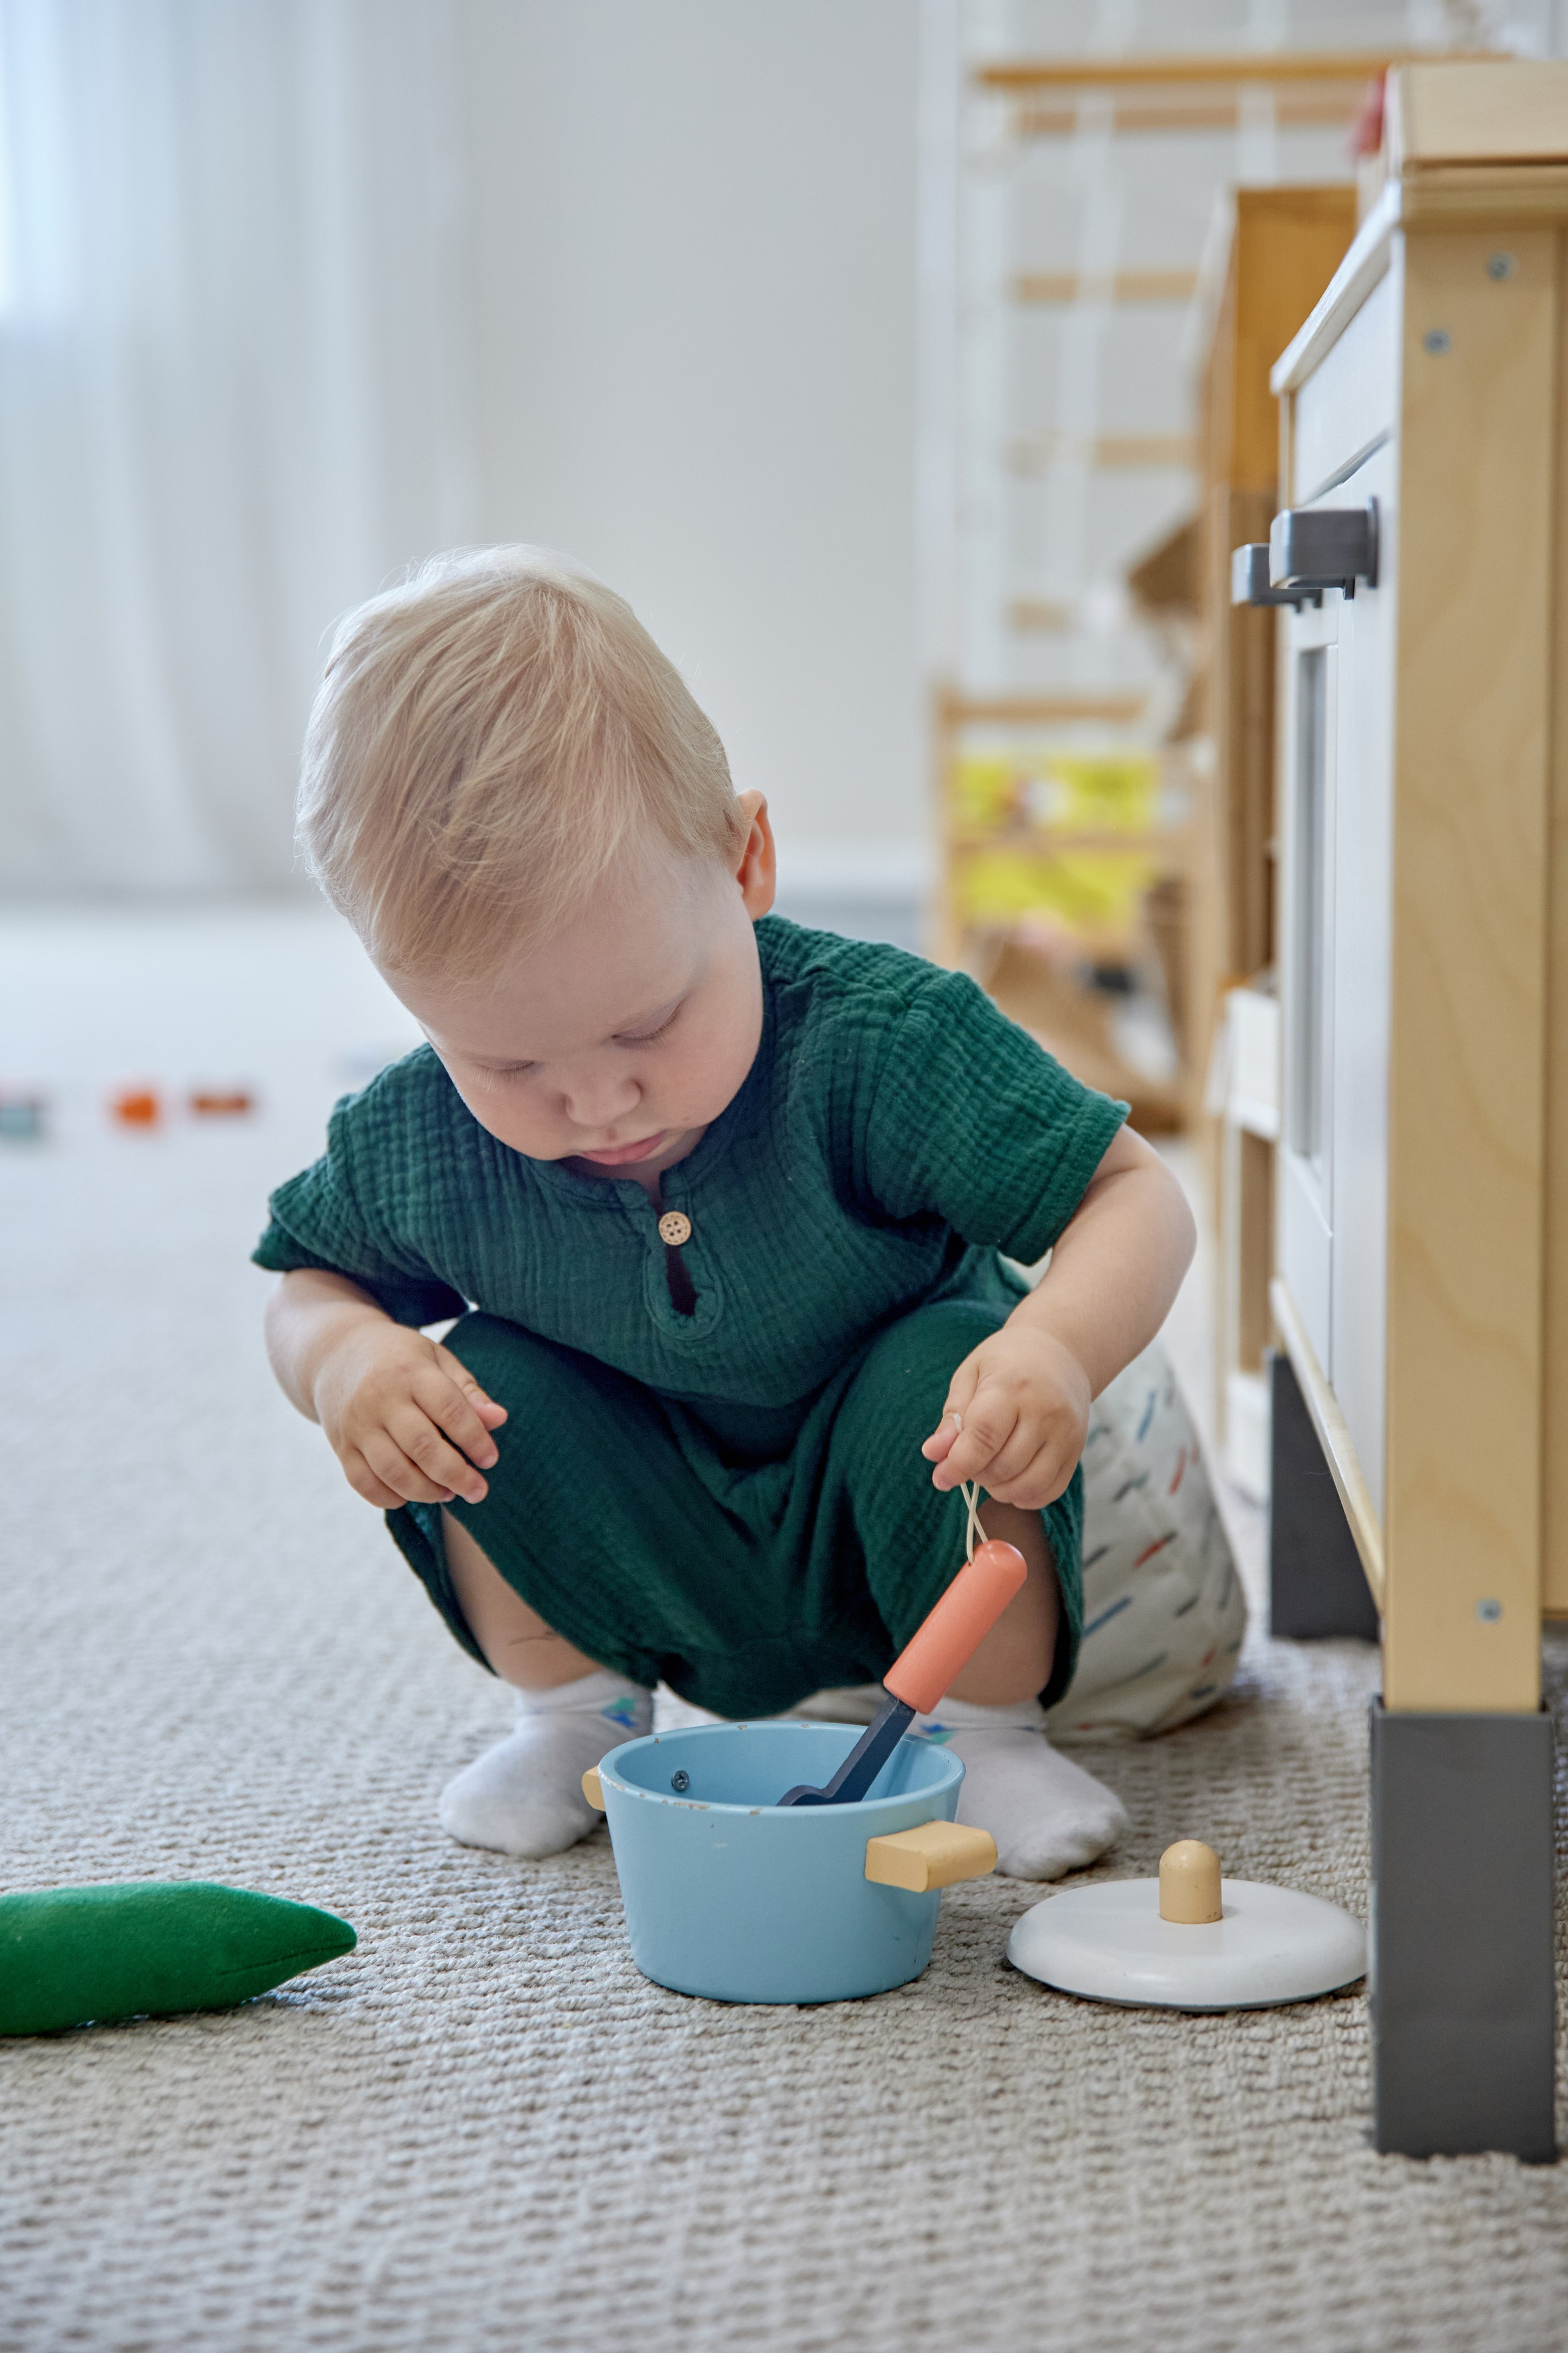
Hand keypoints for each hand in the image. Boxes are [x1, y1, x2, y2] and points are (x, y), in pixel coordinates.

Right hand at [310, 1319, 507, 1510]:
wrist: (335, 1353)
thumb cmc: (400, 1359)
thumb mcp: (436, 1360)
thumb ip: (468, 1391)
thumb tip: (499, 1419)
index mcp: (410, 1372)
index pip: (449, 1409)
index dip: (474, 1438)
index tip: (490, 1459)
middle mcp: (380, 1399)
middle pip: (422, 1446)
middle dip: (456, 1475)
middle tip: (478, 1490)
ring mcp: (357, 1425)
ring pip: (393, 1471)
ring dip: (426, 1491)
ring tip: (448, 1492)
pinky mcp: (341, 1446)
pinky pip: (365, 1484)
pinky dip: (391, 1498)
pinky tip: (411, 1495)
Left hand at [920, 1327, 1090, 1509]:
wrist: (1061, 1352)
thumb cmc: (1007, 1362)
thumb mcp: (971, 1375)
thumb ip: (952, 1417)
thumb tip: (933, 1454)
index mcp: (1012, 1386)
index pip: (984, 1436)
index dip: (959, 1464)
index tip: (941, 1477)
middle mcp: (1045, 1411)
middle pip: (1004, 1466)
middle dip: (977, 1474)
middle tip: (969, 1459)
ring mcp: (1066, 1433)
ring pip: (1028, 1485)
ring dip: (999, 1489)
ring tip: (989, 1469)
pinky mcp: (1078, 1450)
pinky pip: (1050, 1491)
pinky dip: (1025, 1496)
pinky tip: (1012, 1479)